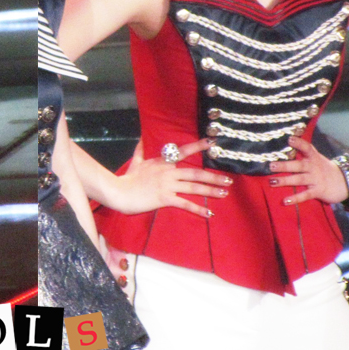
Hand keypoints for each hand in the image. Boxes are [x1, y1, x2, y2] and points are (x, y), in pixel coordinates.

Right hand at [111, 138, 229, 217]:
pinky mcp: (165, 199)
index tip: (212, 142)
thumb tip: (142, 137)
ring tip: (224, 192)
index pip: (183, 151)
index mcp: (163, 162)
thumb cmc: (128, 178)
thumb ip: (141, 149)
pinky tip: (209, 213)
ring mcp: (168, 185)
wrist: (120, 192)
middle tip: (228, 179)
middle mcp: (169, 172)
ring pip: (194, 187)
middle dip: (213, 176)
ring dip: (211, 190)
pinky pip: (185, 204)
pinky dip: (198, 209)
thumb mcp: (136, 161)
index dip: (198, 146)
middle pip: (195, 173)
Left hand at [268, 137, 348, 205]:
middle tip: (271, 165)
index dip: (299, 143)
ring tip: (272, 181)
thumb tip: (290, 141)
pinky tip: (285, 201)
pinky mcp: (318, 191)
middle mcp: (314, 167)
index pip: (307, 148)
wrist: (345, 182)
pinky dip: (295, 198)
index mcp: (314, 158)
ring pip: (299, 179)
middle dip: (285, 165)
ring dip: (285, 181)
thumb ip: (306, 152)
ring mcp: (316, 180)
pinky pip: (305, 195)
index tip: (289, 139)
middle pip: (299, 165)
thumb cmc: (325, 169)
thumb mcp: (318, 158)